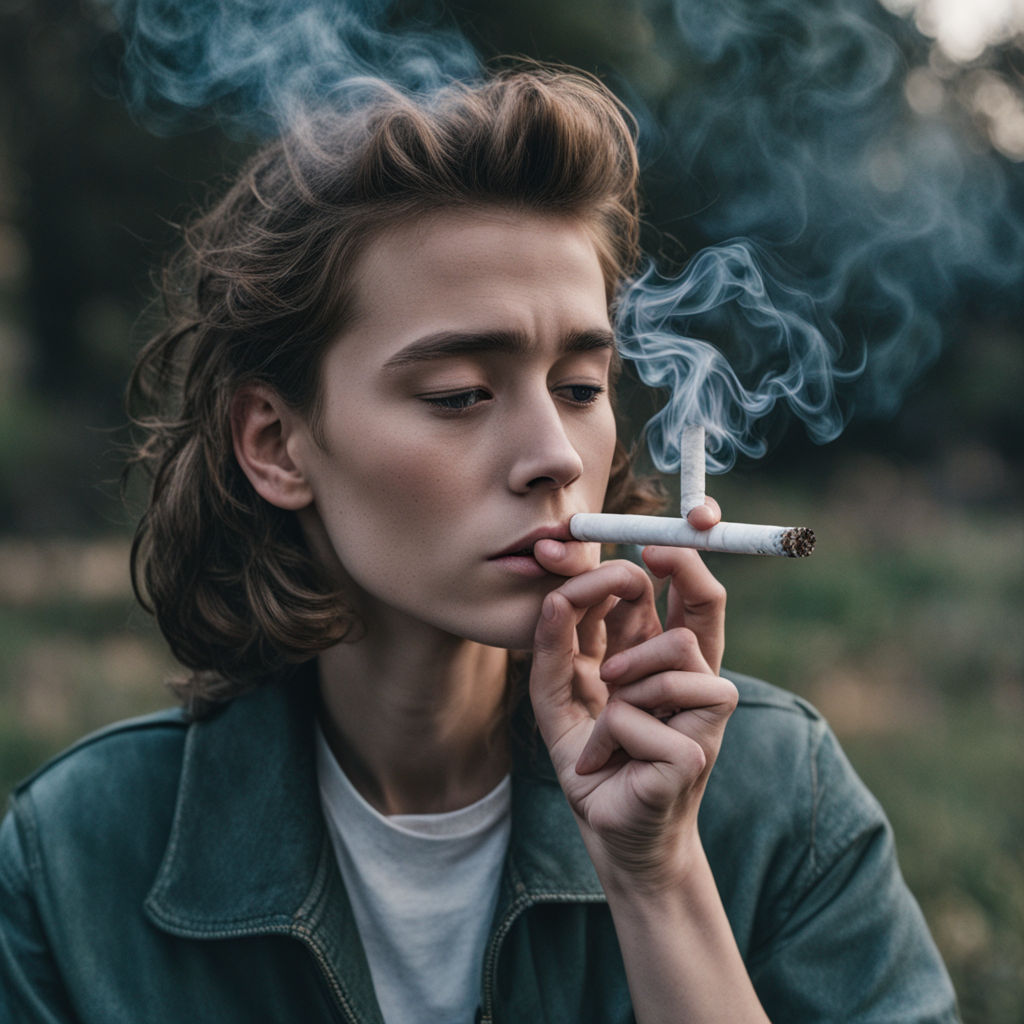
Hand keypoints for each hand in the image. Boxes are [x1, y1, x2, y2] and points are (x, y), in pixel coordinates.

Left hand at [529, 503, 733, 890]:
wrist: (607, 831)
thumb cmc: (591, 757)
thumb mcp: (560, 693)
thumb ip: (556, 647)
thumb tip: (555, 596)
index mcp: (663, 655)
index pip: (682, 592)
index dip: (681, 552)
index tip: (652, 527)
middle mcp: (693, 674)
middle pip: (703, 597)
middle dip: (678, 562)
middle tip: (647, 551)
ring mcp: (704, 711)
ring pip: (671, 650)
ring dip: (621, 678)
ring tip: (604, 719)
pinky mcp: (696, 750)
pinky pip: (637, 712)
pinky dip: (607, 735)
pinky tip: (608, 762)